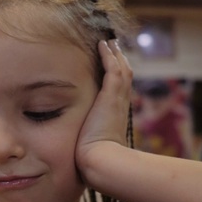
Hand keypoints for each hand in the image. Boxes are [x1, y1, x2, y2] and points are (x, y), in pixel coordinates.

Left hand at [76, 40, 132, 166]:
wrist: (100, 160)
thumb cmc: (93, 159)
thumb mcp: (92, 145)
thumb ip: (87, 140)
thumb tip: (77, 146)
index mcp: (116, 115)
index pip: (119, 91)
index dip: (117, 77)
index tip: (111, 67)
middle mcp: (120, 105)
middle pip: (124, 76)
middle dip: (119, 61)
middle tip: (113, 46)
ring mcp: (117, 99)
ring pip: (121, 69)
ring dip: (114, 54)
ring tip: (108, 41)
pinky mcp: (111, 96)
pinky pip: (112, 69)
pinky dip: (108, 56)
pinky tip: (102, 44)